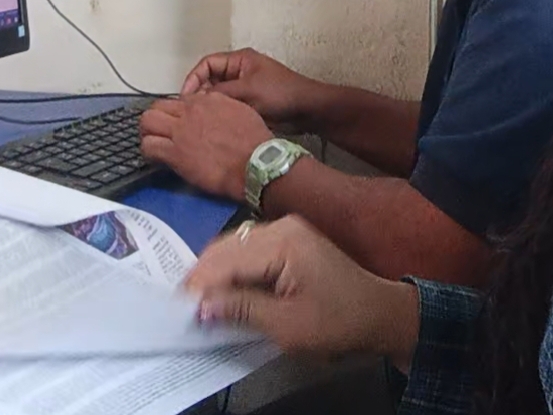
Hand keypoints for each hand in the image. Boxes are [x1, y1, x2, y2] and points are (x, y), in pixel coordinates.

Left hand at [139, 91, 270, 200]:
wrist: (255, 161)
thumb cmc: (253, 139)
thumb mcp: (239, 109)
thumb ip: (221, 105)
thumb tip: (211, 111)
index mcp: (206, 100)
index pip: (178, 100)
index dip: (175, 112)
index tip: (177, 123)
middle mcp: (189, 111)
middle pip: (157, 106)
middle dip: (155, 118)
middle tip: (158, 131)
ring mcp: (180, 131)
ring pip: (147, 122)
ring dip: (148, 132)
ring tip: (153, 142)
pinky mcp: (175, 153)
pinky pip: (149, 146)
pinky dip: (148, 151)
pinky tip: (155, 157)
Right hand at [180, 48, 317, 126]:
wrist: (306, 110)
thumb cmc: (280, 94)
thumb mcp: (248, 90)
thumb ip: (221, 93)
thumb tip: (198, 99)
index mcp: (240, 60)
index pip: (207, 64)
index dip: (193, 78)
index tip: (185, 97)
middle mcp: (240, 71)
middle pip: (210, 79)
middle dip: (200, 93)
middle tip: (190, 111)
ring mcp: (244, 88)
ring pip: (218, 95)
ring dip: (210, 105)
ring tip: (198, 121)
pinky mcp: (249, 104)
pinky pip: (228, 107)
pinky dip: (220, 114)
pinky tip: (213, 126)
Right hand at [185, 215, 420, 366]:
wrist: (376, 313)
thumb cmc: (335, 323)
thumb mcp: (286, 325)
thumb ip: (242, 310)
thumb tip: (201, 305)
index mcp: (283, 241)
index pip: (228, 258)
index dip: (200, 282)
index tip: (176, 306)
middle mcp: (282, 226)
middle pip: (228, 246)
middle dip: (203, 275)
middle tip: (181, 306)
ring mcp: (286, 229)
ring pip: (235, 246)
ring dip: (215, 272)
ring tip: (197, 302)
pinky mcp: (289, 239)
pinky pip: (249, 249)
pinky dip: (232, 269)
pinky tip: (223, 291)